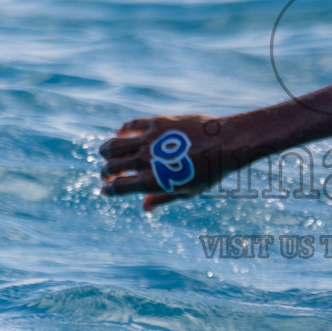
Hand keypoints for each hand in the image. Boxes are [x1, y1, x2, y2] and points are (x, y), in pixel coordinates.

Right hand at [98, 114, 243, 211]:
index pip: (117, 187)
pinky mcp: (157, 122)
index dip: (108, 190)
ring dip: (106, 150)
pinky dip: (122, 130)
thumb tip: (145, 208)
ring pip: (114, 144)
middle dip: (105, 172)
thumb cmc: (210, 171)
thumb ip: (162, 198)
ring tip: (106, 153)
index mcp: (152, 181)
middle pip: (111, 166)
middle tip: (107, 174)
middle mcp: (146, 161)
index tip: (106, 190)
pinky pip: (131, 125)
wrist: (226, 143)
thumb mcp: (187, 191)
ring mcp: (150, 140)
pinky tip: (122, 134)